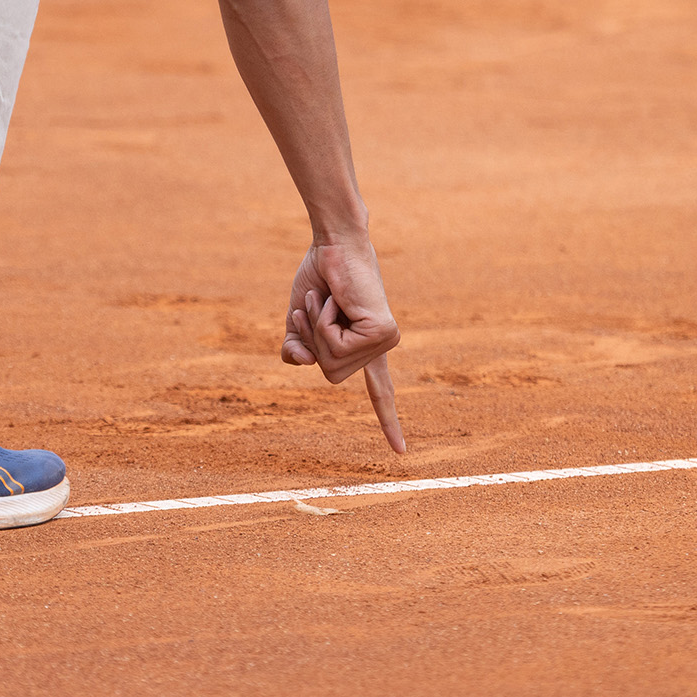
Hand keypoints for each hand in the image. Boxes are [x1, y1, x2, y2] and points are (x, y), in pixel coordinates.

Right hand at [282, 239, 403, 451]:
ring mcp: (386, 341)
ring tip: (329, 301)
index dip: (388, 420)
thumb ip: (296, 349)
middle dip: (312, 340)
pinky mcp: (384, 332)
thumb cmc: (319, 277)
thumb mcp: (298, 322)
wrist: (332, 244)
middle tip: (321, 305)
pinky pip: (337, 346)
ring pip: (332, 364)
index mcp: (367, 348)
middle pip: (330, 374)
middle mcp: (382, 348)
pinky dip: (325, 322)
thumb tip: (301, 364)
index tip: (401, 453)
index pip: (380, 390)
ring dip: (317, 328)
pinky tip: (338, 301)